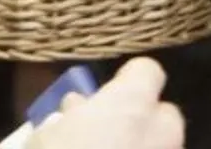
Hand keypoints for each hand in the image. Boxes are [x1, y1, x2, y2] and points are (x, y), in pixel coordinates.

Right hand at [26, 58, 183, 148]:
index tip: (106, 93)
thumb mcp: (46, 137)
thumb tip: (78, 105)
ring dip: (143, 143)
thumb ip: (69, 115)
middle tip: (110, 131)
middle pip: (164, 113)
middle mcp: (162, 131)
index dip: (128, 79)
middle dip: (143, 120)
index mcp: (131, 105)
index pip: (148, 70)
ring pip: (163, 142)